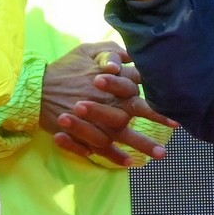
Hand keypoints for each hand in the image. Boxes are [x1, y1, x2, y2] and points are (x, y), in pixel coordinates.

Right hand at [40, 43, 165, 164]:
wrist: (37, 90)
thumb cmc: (63, 69)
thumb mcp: (86, 52)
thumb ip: (109, 53)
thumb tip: (129, 57)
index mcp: (110, 82)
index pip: (138, 85)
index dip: (156, 91)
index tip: (175, 98)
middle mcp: (107, 102)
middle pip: (136, 111)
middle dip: (157, 119)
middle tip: (177, 126)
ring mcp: (96, 121)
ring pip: (123, 135)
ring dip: (142, 144)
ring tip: (160, 154)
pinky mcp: (83, 135)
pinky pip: (102, 149)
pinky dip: (114, 156)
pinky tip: (129, 163)